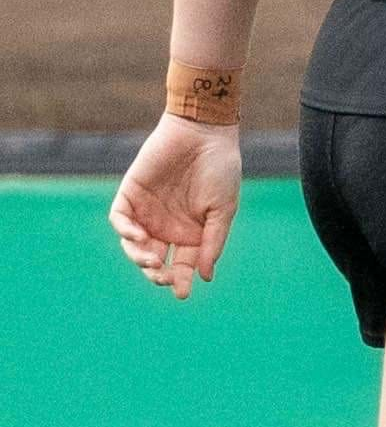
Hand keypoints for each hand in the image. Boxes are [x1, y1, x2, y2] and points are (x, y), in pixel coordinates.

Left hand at [110, 115, 241, 299]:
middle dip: (156, 274)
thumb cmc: (220, 170)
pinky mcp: (130, 194)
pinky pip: (120, 219)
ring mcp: (147, 212)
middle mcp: (167, 226)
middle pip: (154, 260)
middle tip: (162, 278)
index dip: (179, 280)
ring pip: (134, 245)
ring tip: (151, 261)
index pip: (181, 265)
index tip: (181, 293)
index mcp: (191, 233)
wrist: (204, 134)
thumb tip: (205, 276)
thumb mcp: (223, 210)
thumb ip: (213, 242)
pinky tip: (138, 237)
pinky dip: (124, 231)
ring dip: (138, 257)